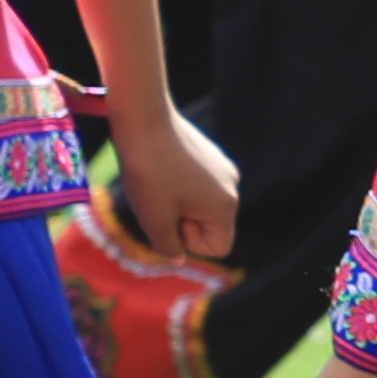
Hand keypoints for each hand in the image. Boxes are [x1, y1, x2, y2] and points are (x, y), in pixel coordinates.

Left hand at [108, 93, 240, 264]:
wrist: (144, 119)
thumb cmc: (149, 173)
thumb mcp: (153, 218)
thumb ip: (168, 247)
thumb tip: (176, 258)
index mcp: (225, 206)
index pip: (218, 248)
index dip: (188, 242)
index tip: (167, 219)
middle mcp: (232, 187)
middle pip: (209, 226)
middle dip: (181, 221)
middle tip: (157, 201)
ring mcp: (223, 169)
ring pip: (200, 205)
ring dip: (176, 204)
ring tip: (154, 183)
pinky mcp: (210, 155)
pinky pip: (197, 186)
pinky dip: (177, 186)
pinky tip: (159, 168)